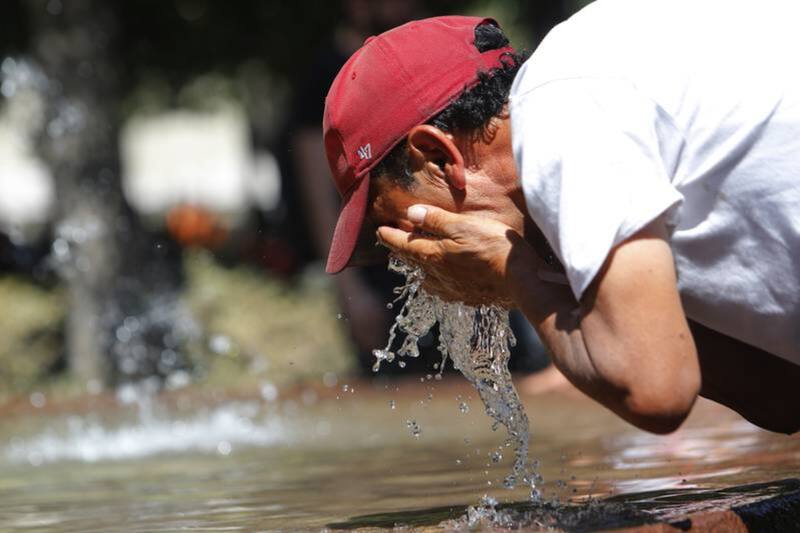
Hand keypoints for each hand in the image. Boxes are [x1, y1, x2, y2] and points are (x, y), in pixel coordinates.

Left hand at [376, 205, 532, 306]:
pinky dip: (437, 282)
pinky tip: (441, 281)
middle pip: (413, 262)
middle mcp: (438, 276)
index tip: (379, 231)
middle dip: (401, 251)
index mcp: (434, 256)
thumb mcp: (463, 225)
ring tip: (417, 260)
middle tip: (393, 243)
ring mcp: (453, 289)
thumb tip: (411, 214)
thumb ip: (436, 220)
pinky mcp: (469, 297)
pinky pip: (444, 290)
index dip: (390, 236)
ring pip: (427, 278)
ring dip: (419, 268)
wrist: (521, 280)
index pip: (404, 245)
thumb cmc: (493, 247)